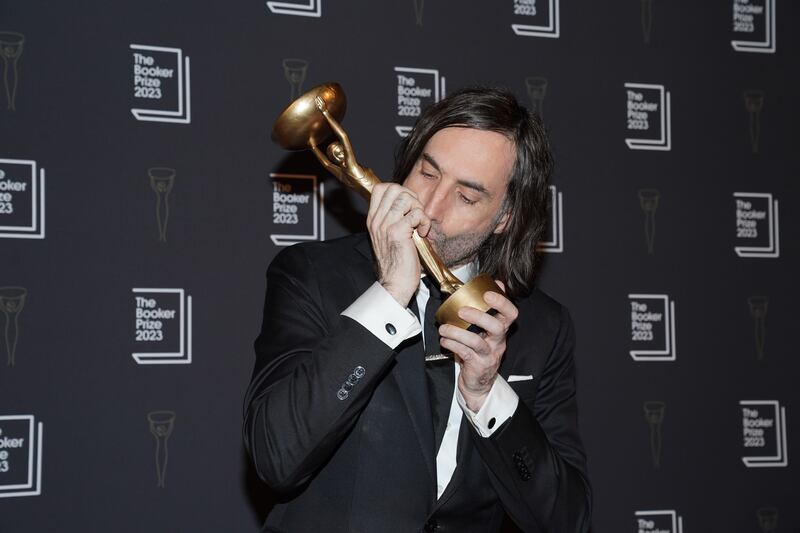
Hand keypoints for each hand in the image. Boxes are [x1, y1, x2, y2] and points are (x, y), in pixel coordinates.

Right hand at [367, 183, 430, 305]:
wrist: (394, 284)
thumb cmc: (397, 264)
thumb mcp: (390, 237)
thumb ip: (394, 220)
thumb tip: (410, 205)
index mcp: (373, 219)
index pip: (381, 188)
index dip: (399, 190)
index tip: (408, 207)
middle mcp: (377, 220)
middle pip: (394, 188)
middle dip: (411, 197)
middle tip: (416, 214)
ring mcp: (386, 225)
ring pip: (405, 198)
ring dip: (418, 209)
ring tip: (420, 224)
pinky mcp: (398, 233)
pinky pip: (416, 214)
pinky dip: (424, 221)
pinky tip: (423, 233)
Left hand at [438, 281, 517, 411]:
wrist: (479, 381)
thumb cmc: (480, 350)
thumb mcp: (487, 329)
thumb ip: (490, 307)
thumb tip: (496, 282)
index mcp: (501, 329)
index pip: (511, 313)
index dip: (502, 302)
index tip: (487, 294)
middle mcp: (498, 341)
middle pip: (497, 327)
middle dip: (479, 317)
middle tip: (461, 311)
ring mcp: (489, 354)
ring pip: (476, 342)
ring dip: (457, 333)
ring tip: (443, 329)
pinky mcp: (478, 365)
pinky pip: (465, 353)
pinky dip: (452, 345)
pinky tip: (444, 340)